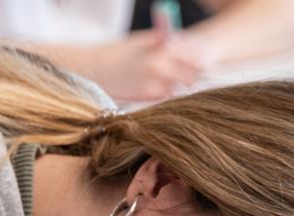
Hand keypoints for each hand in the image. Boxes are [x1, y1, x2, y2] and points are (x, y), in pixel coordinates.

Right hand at [82, 30, 211, 101]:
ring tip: (170, 80)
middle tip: (191, 74)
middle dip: (192, 75)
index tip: (200, 61)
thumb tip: (186, 44)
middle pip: (192, 76)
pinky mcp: (148, 98)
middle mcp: (162, 68)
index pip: (195, 56)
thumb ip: (165, 42)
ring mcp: (155, 85)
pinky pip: (166, 97)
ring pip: (180, 88)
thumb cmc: (117, 52)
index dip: (198, 60)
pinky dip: (166, 94)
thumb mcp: (142, 40)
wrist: (92, 70)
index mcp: (162, 48)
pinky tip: (157, 88)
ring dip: (179, 86)